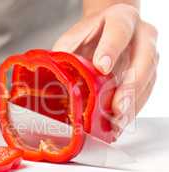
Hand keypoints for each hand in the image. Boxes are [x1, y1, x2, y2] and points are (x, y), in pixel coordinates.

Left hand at [53, 4, 158, 135]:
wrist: (108, 30)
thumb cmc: (92, 34)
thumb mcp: (74, 37)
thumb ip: (66, 51)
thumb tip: (52, 76)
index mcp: (121, 20)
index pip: (119, 31)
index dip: (110, 49)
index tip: (101, 67)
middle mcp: (141, 36)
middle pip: (144, 59)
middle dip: (130, 86)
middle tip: (117, 107)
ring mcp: (148, 55)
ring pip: (148, 80)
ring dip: (133, 104)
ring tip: (117, 121)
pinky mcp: (149, 74)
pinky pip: (145, 93)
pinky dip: (132, 109)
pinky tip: (119, 121)